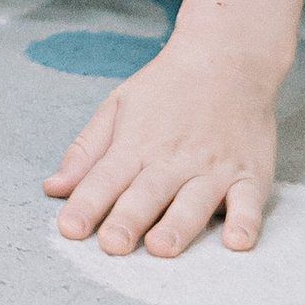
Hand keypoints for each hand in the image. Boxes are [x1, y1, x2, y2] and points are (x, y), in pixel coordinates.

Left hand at [46, 30, 281, 256]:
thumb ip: (86, 151)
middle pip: (147, 193)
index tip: (69, 229)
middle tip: (112, 246)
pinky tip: (237, 243)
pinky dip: (246, 223)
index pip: (105, 178)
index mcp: (136, 144)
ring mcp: (214, 168)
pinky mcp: (252, 174)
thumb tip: (53, 188)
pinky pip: (250, 202)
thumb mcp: (118, 107)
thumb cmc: (168, 87)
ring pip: (194, 201)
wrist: (229, 57)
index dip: (87, 204)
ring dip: (178, 226)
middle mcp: (174, 159)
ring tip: (161, 248)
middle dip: (128, 220)